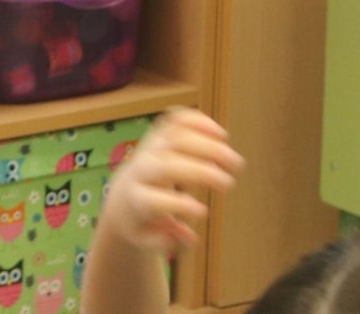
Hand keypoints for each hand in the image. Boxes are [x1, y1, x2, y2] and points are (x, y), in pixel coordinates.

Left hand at [97, 109, 243, 258]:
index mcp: (136, 198)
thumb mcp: (147, 238)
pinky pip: (178, 119)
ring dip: (210, 146)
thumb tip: (190, 238)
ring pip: (177, 138)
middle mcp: (141, 169)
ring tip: (235, 162)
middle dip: (201, 172)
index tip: (204, 212)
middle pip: (169, 166)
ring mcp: (150, 147)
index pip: (153, 200)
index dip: (178, 205)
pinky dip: (200, 121)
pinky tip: (221, 134)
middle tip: (230, 184)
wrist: (124, 193)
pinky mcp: (159, 132)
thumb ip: (165, 240)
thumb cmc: (142, 219)